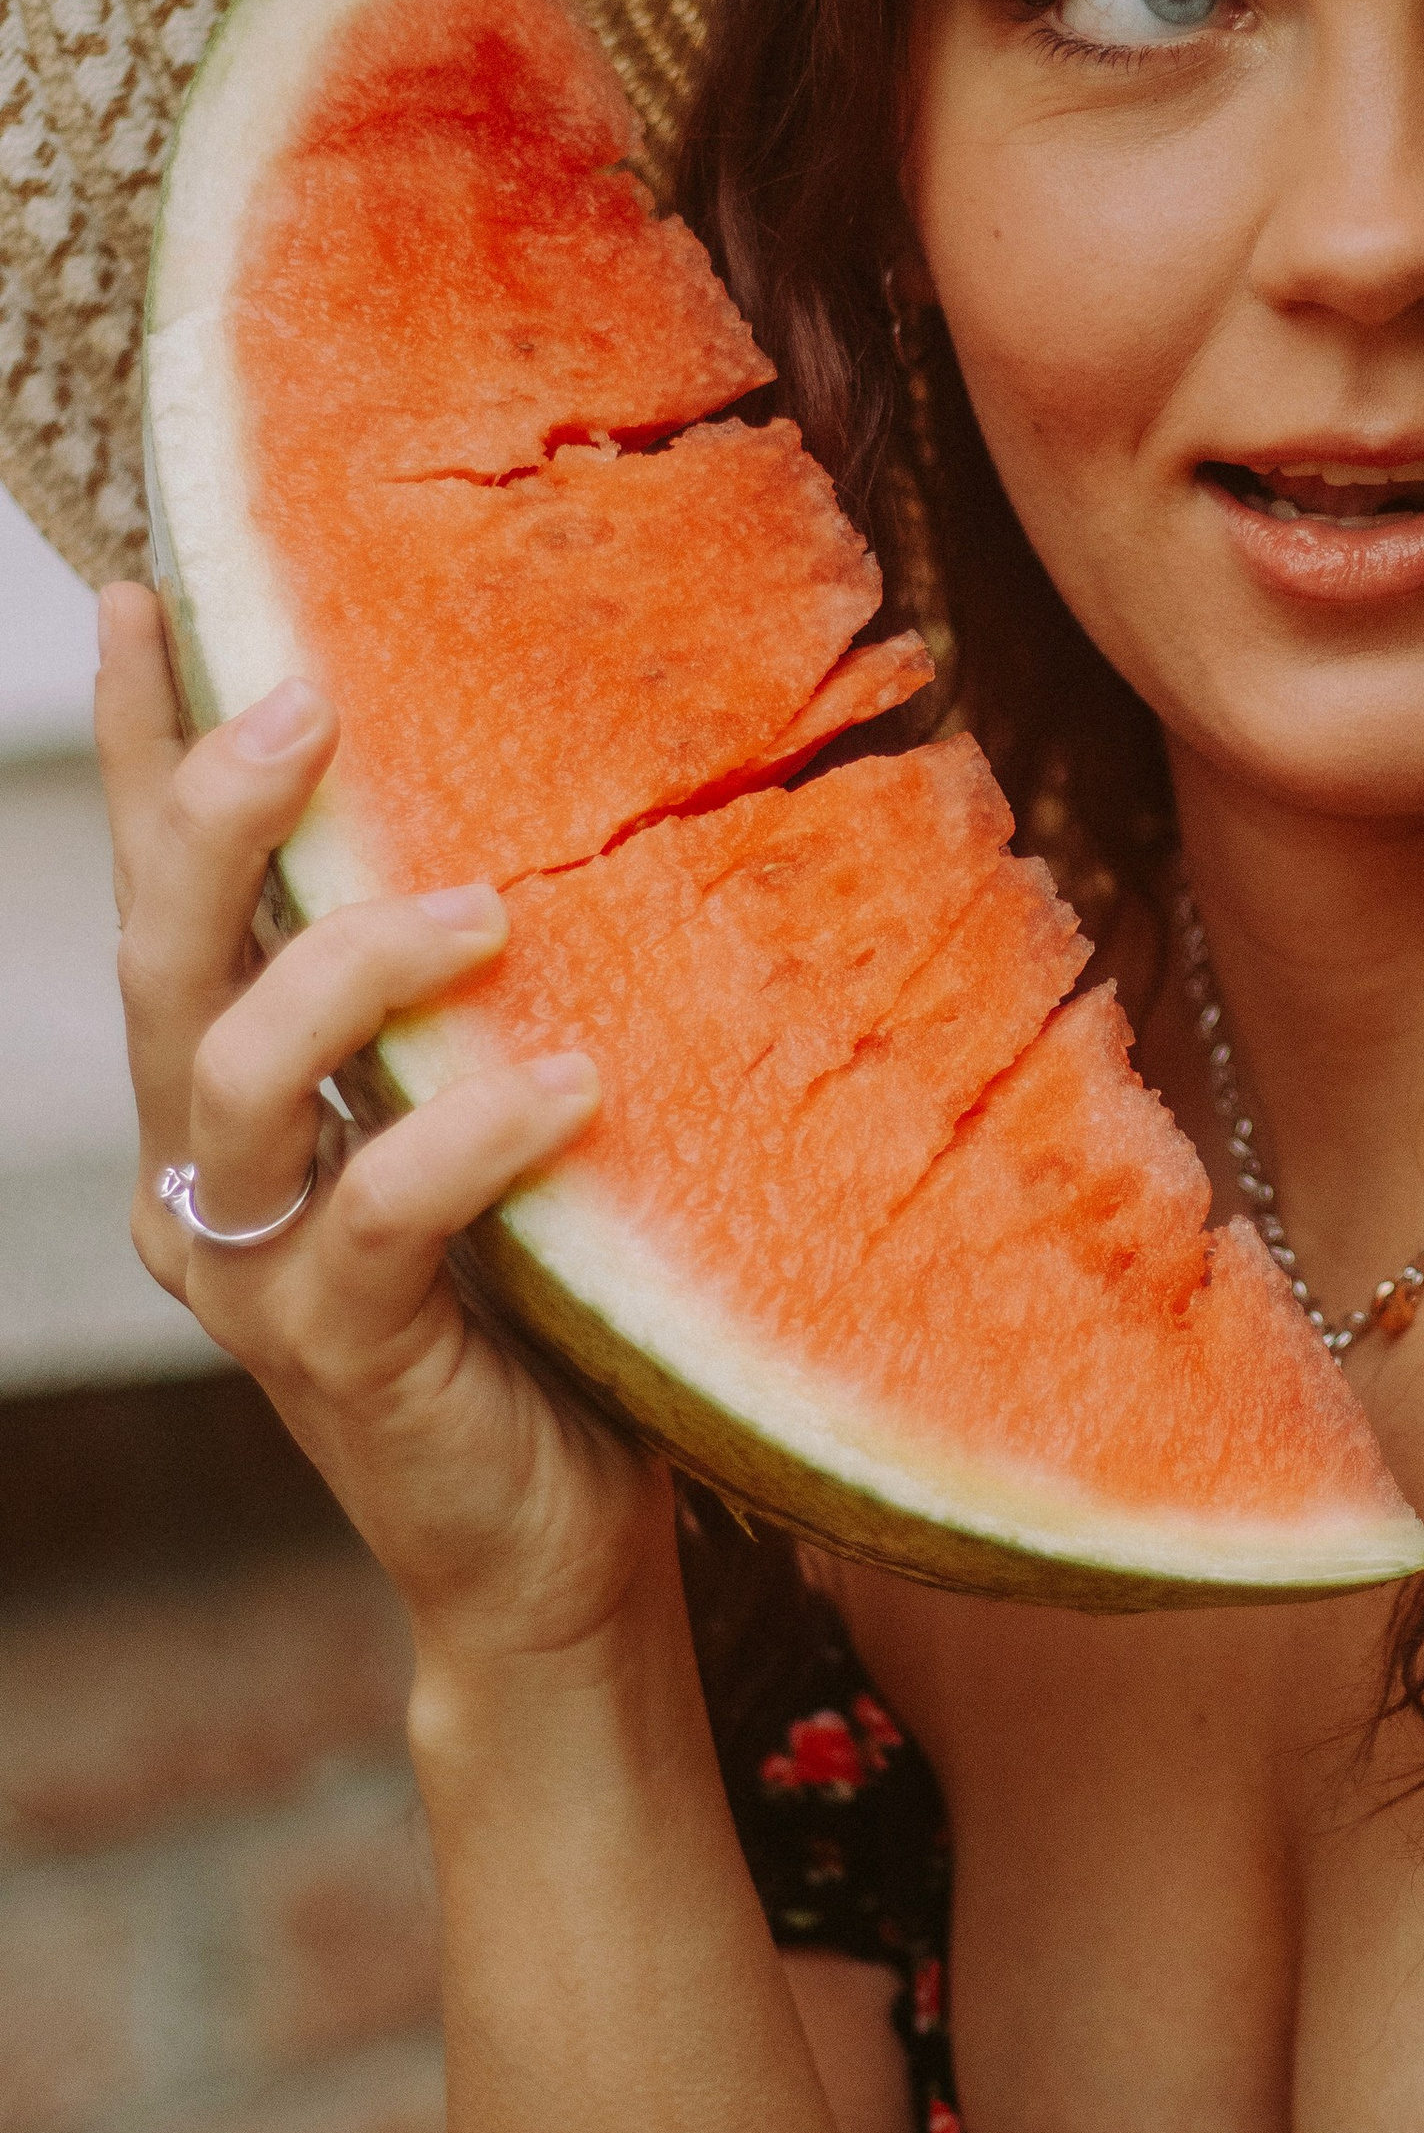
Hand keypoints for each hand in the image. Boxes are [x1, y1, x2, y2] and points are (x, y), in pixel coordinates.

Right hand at [97, 581, 667, 1667]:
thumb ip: (478, 994)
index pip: (163, 893)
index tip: (149, 592)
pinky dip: (463, 1140)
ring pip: (234, 1077)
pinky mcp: (333, 1354)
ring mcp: (252, 1270)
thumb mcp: (493, 1109)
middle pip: (164, 958)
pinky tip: (568, 1089)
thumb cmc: (543, 1302)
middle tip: (304, 705)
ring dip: (346, 970)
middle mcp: (207, 1171)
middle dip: (216, 815)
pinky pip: (370, 1222)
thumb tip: (561, 808)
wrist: (553, 1540)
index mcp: (228, 1096)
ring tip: (481, 910)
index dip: (148, 747)